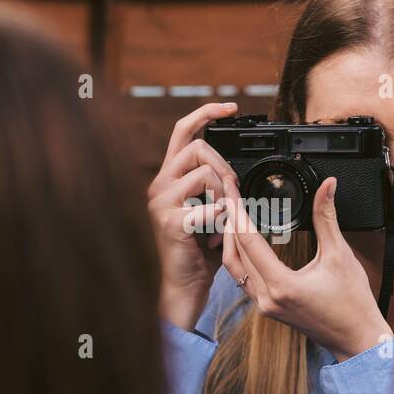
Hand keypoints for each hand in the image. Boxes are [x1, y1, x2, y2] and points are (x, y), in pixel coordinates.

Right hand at [147, 102, 239, 330]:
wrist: (184, 287)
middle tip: (233, 194)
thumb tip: (233, 173)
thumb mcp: (209, 211)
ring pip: (205, 173)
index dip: (206, 113)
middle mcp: (159, 185)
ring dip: (225, 194)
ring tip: (223, 218)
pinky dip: (221, 219)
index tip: (231, 107)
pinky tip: (215, 235)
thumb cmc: (198, 252)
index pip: (182, 131)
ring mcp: (162, 203)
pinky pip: (209, 205)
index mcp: (169, 179)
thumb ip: (215, 188)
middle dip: (225, 167)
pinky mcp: (171, 222)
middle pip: (198, 149)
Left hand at [220, 174, 391, 359]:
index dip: (238, 211)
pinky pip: (244, 279)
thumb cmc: (353, 303)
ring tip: (231, 213)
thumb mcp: (340, 255)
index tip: (231, 190)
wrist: (358, 339)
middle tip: (226, 193)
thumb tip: (327, 186)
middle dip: (229, 220)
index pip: (248, 241)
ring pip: (235, 268)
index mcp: (281, 286)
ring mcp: (265, 306)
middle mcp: (267, 298)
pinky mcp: (268, 308)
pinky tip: (243, 239)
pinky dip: (240, 256)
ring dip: (230, 239)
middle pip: (234, 253)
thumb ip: (327, 217)